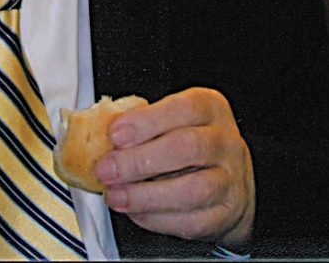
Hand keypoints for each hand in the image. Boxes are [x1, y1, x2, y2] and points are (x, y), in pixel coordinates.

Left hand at [93, 87, 254, 246]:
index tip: (114, 134)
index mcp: (209, 108)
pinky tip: (135, 211)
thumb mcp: (171, 121)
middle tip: (106, 169)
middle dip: (139, 161)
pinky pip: (191, 220)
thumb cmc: (190, 144)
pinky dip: (156, 218)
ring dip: (145, 195)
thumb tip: (98, 136)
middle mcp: (225, 141)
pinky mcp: (225, 213)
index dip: (146, 122)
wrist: (229, 183)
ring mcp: (230, 179)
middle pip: (187, 147)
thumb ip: (142, 125)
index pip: (183, 108)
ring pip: (192, 189)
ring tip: (116, 195)